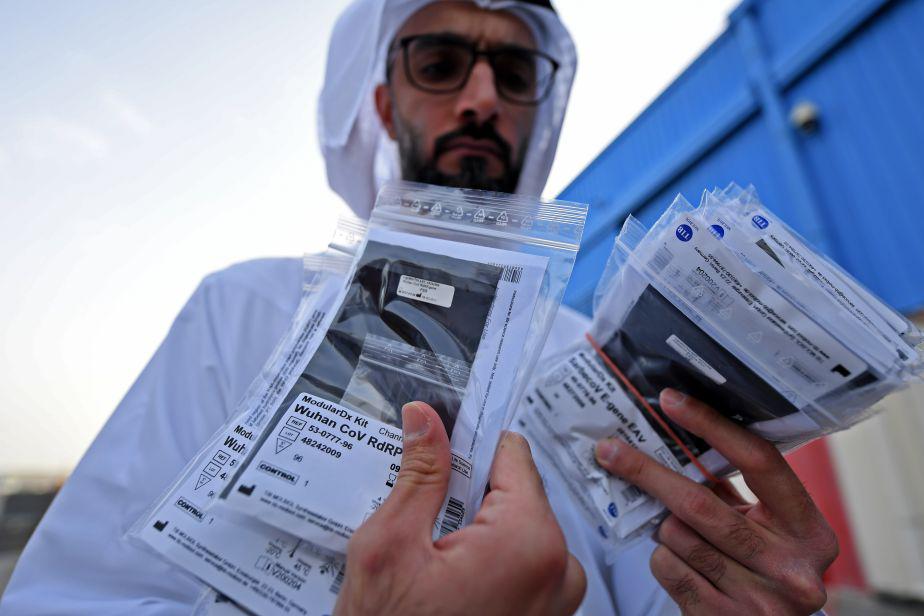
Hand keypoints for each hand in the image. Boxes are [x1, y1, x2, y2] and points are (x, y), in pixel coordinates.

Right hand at [335, 401, 585, 615]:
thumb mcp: (390, 544)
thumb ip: (419, 473)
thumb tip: (425, 420)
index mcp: (529, 541)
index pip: (511, 453)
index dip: (470, 445)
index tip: (443, 446)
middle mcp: (559, 569)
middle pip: (515, 493)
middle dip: (469, 496)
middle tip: (425, 523)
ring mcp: (558, 601)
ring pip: (518, 528)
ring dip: (478, 531)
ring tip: (434, 560)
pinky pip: (525, 564)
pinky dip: (490, 561)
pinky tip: (450, 582)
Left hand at [595, 389, 836, 614]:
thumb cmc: (763, 569)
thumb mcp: (766, 529)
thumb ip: (734, 491)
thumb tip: (674, 435)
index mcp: (811, 531)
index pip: (759, 462)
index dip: (712, 426)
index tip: (670, 401)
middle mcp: (791, 568)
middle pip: (702, 503)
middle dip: (648, 472)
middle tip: (610, 449)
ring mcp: (758, 600)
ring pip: (677, 536)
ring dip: (664, 526)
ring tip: (680, 531)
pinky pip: (667, 567)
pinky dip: (663, 557)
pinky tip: (681, 561)